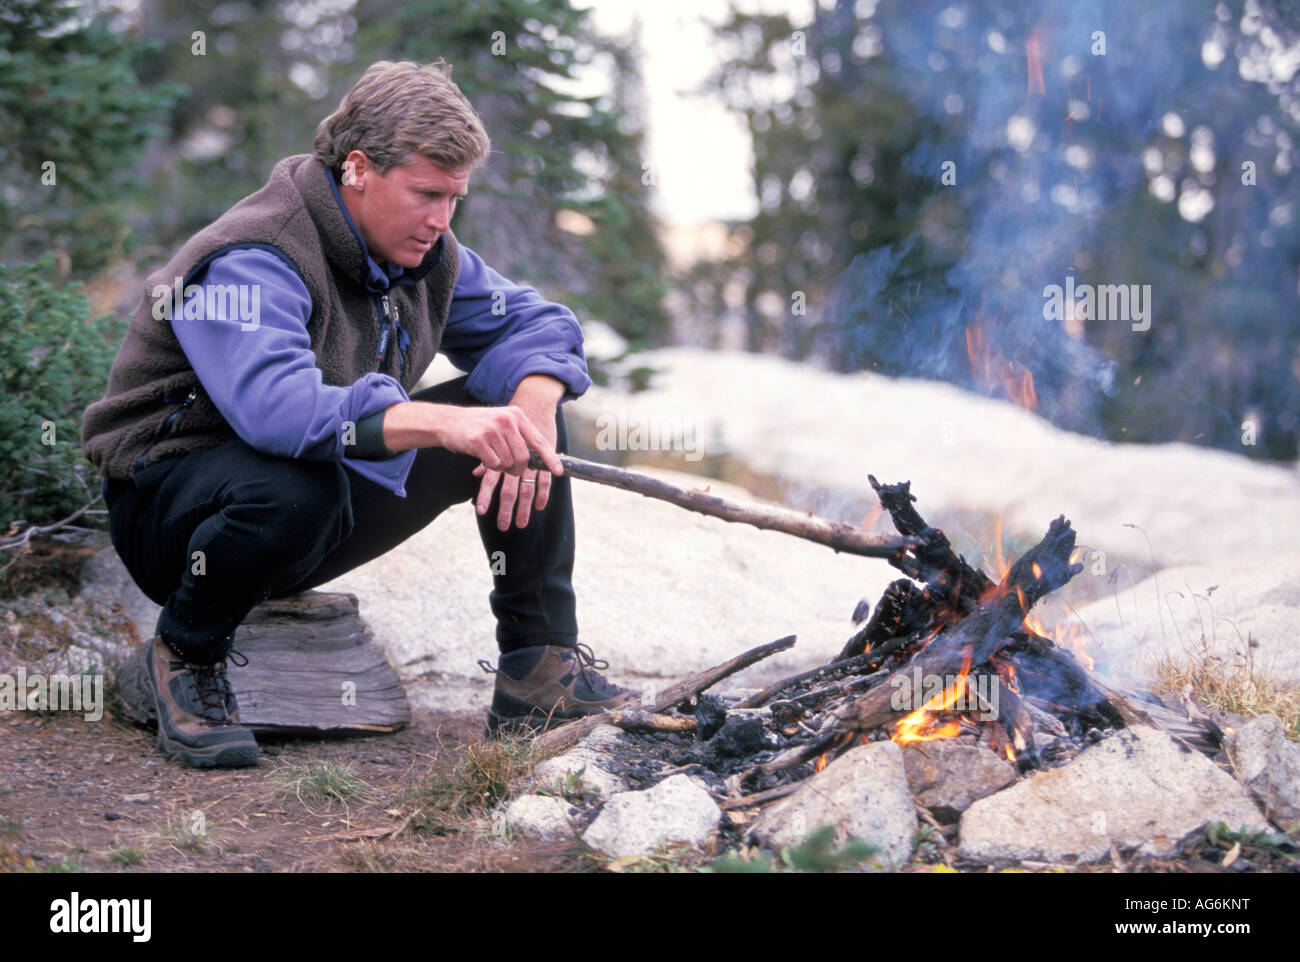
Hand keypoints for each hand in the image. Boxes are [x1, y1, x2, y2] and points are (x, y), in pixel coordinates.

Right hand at [472, 377, 562, 530]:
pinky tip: (481, 455)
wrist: (447, 421)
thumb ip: (519, 435)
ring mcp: (493, 430)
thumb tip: (537, 457)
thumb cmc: (477, 425)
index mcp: (516, 416)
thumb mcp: (502, 421)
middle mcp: (507, 420)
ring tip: (491, 455)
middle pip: (523, 457)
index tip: (558, 472)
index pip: (539, 440)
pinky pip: (494, 465)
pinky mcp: (479, 440)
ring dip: (501, 467)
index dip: (550, 458)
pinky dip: (489, 466)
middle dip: (517, 469)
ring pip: (508, 463)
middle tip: (508, 468)